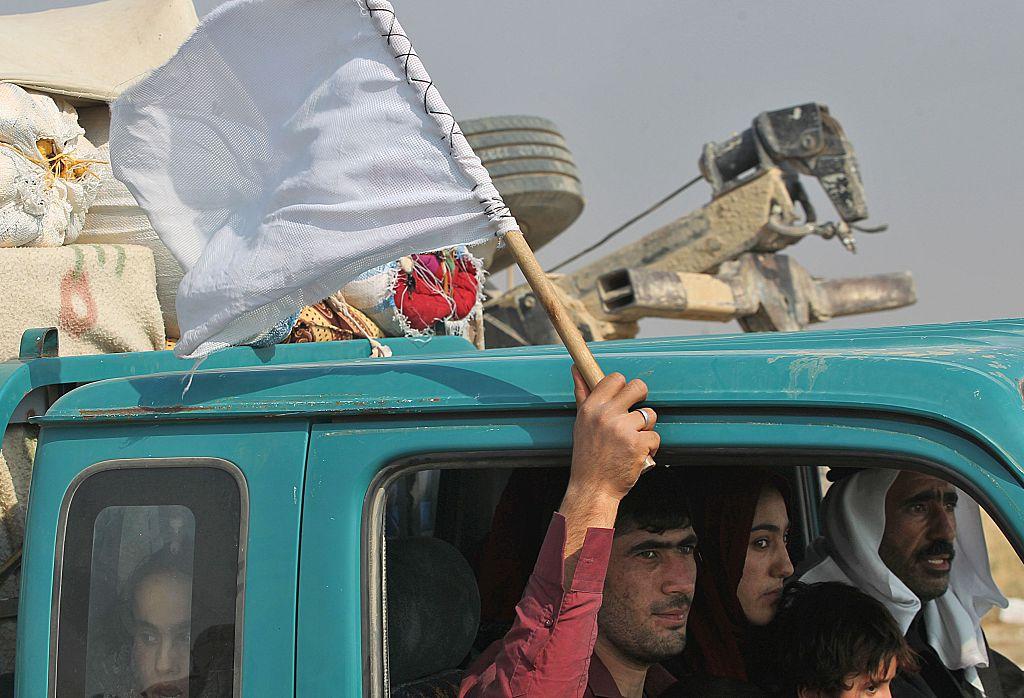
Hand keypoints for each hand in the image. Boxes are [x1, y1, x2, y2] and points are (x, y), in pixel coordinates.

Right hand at [567, 367, 659, 504]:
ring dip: (646, 428)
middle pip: (638, 387)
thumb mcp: (581, 422)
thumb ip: (582, 393)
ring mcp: (623, 429)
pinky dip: (649, 447)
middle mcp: (606, 415)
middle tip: (635, 415)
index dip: (623, 387)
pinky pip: (655, 436)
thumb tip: (576, 368)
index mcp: (592, 407)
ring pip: (650, 414)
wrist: (593, 488)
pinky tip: (637, 455)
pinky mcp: (638, 444)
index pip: (615, 378)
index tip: (623, 398)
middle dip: (642, 399)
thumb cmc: (588, 456)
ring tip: (632, 441)